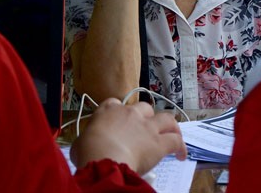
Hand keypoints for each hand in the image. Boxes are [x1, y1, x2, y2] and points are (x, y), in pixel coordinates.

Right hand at [70, 99, 187, 174]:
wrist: (103, 157)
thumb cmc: (89, 151)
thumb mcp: (80, 143)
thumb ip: (87, 140)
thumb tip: (86, 146)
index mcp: (108, 111)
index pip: (115, 103)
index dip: (119, 111)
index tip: (120, 121)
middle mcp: (130, 114)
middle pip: (145, 108)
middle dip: (147, 117)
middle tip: (147, 130)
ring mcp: (146, 126)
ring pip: (166, 118)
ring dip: (170, 126)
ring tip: (173, 135)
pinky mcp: (158, 142)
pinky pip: (175, 140)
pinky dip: (180, 146)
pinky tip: (180, 155)